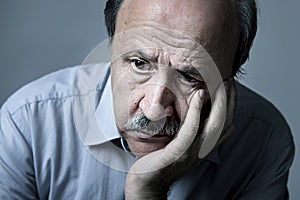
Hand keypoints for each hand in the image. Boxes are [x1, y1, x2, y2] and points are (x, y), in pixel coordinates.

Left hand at [125, 79, 235, 199]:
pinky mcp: (178, 152)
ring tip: (218, 83)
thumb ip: (190, 129)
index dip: (232, 104)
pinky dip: (196, 112)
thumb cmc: (161, 160)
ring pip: (214, 125)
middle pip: (225, 123)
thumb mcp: (180, 142)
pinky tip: (198, 96)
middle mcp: (203, 149)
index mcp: (204, 146)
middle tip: (228, 78)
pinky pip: (191, 130)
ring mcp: (192, 151)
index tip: (230, 84)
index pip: (226, 124)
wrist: (147, 182)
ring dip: (219, 103)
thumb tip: (195, 108)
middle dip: (229, 99)